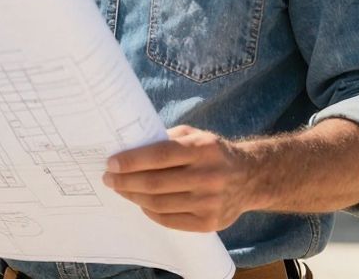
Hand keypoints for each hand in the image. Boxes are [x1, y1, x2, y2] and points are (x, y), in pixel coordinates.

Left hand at [101, 124, 257, 232]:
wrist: (249, 178)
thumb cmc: (212, 153)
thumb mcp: (194, 135)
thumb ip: (165, 139)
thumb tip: (129, 147)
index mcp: (203, 149)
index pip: (159, 156)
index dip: (132, 161)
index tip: (111, 163)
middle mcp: (208, 176)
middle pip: (155, 183)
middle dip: (125, 181)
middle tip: (108, 178)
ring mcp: (210, 202)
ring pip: (159, 204)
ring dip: (134, 197)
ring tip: (121, 190)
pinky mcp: (209, 222)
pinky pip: (170, 220)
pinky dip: (150, 212)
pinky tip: (141, 203)